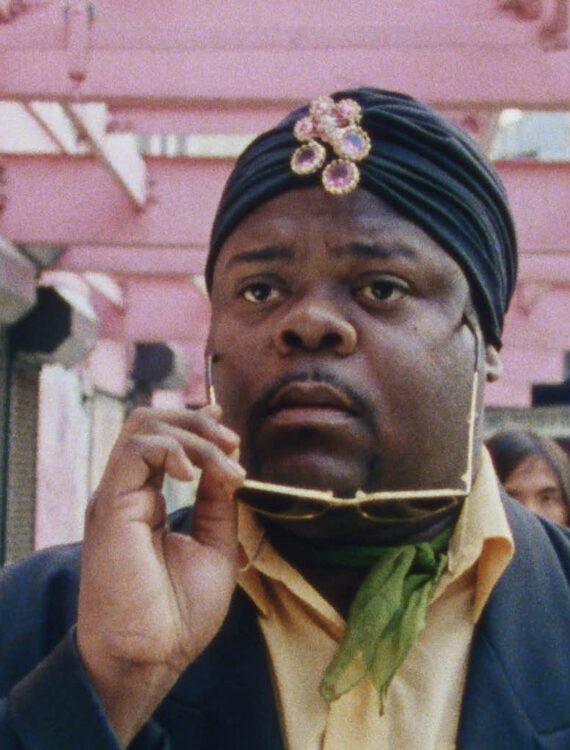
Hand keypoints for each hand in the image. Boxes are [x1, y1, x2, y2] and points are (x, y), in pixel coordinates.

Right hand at [76, 404, 244, 744]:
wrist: (151, 656)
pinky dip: (173, 448)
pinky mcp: (111, 503)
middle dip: (197, 421)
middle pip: (151, 423)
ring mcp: (117, 495)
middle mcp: (128, 492)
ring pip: (144, 427)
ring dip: (192, 433)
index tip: (228, 425)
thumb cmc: (180, 614)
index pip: (162, 442)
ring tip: (225, 459)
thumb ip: (217, 504)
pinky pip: (137, 450)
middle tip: (233, 444)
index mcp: (146, 501)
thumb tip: (228, 464)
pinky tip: (195, 473)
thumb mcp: (214, 546)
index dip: (194, 422)